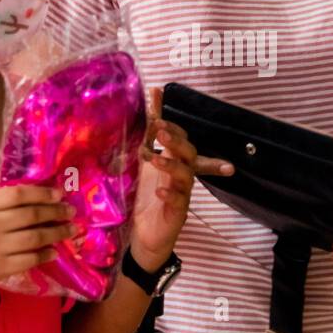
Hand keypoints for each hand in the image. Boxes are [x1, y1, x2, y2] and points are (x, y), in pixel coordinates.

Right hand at [0, 184, 77, 294]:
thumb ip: (3, 203)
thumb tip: (42, 197)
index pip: (18, 194)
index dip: (42, 193)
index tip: (59, 194)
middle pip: (32, 215)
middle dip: (56, 212)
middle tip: (70, 212)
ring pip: (35, 237)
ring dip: (57, 233)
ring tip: (70, 230)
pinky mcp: (0, 268)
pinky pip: (31, 259)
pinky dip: (46, 254)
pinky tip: (54, 251)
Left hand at [129, 87, 233, 270]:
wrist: (145, 235)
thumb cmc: (147, 197)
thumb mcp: (143, 163)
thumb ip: (147, 134)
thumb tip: (152, 97)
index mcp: (175, 163)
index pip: (181, 139)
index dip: (173, 126)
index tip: (156, 117)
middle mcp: (182, 176)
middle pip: (189, 153)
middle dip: (175, 141)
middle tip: (158, 130)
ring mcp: (182, 195)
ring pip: (186, 175)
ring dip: (170, 164)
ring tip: (152, 158)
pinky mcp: (178, 213)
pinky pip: (179, 201)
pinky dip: (170, 194)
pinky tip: (159, 190)